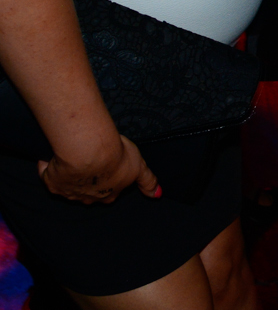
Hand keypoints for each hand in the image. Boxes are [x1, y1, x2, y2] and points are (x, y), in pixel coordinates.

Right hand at [38, 134, 159, 203]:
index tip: (107, 168)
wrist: (89, 152)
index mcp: (109, 195)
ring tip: (72, 157)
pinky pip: (46, 175)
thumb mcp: (139, 167)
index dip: (110, 180)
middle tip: (90, 163)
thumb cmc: (117, 156)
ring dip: (69, 174)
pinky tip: (49, 158)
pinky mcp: (51, 183)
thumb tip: (158, 195)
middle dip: (89, 181)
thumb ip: (147, 181)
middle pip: (89, 192)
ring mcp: (69, 192)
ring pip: (68, 185)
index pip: (110, 192)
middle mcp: (88, 198)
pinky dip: (46, 168)